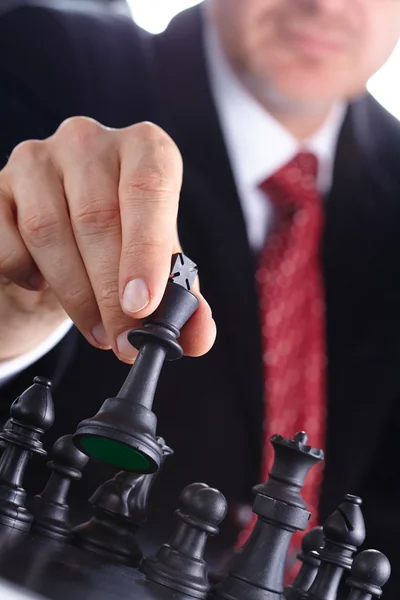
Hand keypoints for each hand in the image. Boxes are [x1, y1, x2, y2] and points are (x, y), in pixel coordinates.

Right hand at [0, 118, 215, 361]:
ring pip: (49, 231)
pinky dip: (25, 273)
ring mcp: (38, 158)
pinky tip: (44, 285)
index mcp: (144, 148)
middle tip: (123, 339)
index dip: (146, 251)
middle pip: (98, 219)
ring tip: (97, 330)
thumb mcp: (160, 266)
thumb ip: (183, 299)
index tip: (143, 305)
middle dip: (111, 293)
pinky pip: (6, 239)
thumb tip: (199, 337)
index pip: (148, 188)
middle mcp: (90, 141)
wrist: (69, 237)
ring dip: (75, 294)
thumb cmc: (122, 245)